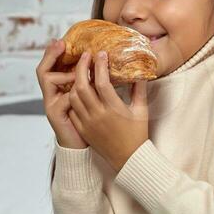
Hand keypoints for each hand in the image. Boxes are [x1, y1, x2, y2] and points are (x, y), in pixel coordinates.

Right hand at [35, 40, 88, 148]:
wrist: (82, 146)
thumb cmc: (88, 122)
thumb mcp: (89, 99)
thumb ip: (91, 82)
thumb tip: (105, 64)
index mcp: (60, 88)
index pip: (51, 66)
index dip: (53, 53)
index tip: (62, 40)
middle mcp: (52, 95)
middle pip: (42, 70)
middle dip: (50, 55)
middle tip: (60, 44)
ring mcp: (52, 105)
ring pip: (49, 81)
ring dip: (64, 74)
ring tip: (78, 73)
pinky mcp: (55, 116)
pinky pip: (60, 101)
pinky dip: (70, 95)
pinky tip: (79, 94)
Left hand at [67, 51, 148, 171]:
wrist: (129, 159)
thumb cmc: (137, 135)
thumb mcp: (141, 111)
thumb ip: (139, 90)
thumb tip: (140, 71)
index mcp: (114, 109)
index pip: (101, 81)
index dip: (100, 65)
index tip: (101, 54)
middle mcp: (98, 115)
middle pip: (82, 86)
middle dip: (82, 68)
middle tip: (85, 56)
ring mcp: (88, 123)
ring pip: (73, 97)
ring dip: (76, 82)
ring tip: (82, 73)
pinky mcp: (82, 130)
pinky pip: (72, 110)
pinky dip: (73, 98)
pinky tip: (78, 90)